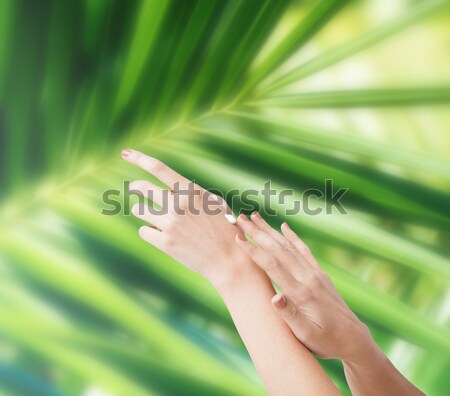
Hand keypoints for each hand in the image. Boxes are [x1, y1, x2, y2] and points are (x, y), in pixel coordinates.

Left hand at [121, 149, 254, 286]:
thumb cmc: (225, 229)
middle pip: (141, 187)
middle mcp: (178, 204)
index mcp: (191, 191)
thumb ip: (192, 193)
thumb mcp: (215, 203)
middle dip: (135, 186)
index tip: (125, 153)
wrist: (229, 260)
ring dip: (143, 212)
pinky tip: (163, 235)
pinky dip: (150, 231)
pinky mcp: (165, 243)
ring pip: (138, 210)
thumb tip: (170, 190)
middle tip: (134, 188)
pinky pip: (143, 231)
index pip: (159, 168)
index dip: (139, 158)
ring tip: (156, 218)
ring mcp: (170, 224)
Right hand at [234, 212, 371, 361]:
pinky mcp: (320, 273)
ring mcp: (315, 273)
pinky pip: (304, 250)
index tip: (237, 237)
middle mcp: (308, 277)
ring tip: (255, 216)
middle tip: (239, 218)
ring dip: (270, 230)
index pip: (272, 265)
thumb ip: (290, 315)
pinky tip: (284, 226)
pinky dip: (292, 237)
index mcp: (301, 292)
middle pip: (278, 249)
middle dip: (257, 232)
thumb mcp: (306, 335)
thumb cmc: (326, 342)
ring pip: (288, 246)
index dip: (253, 250)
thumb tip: (274, 297)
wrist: (354, 339)